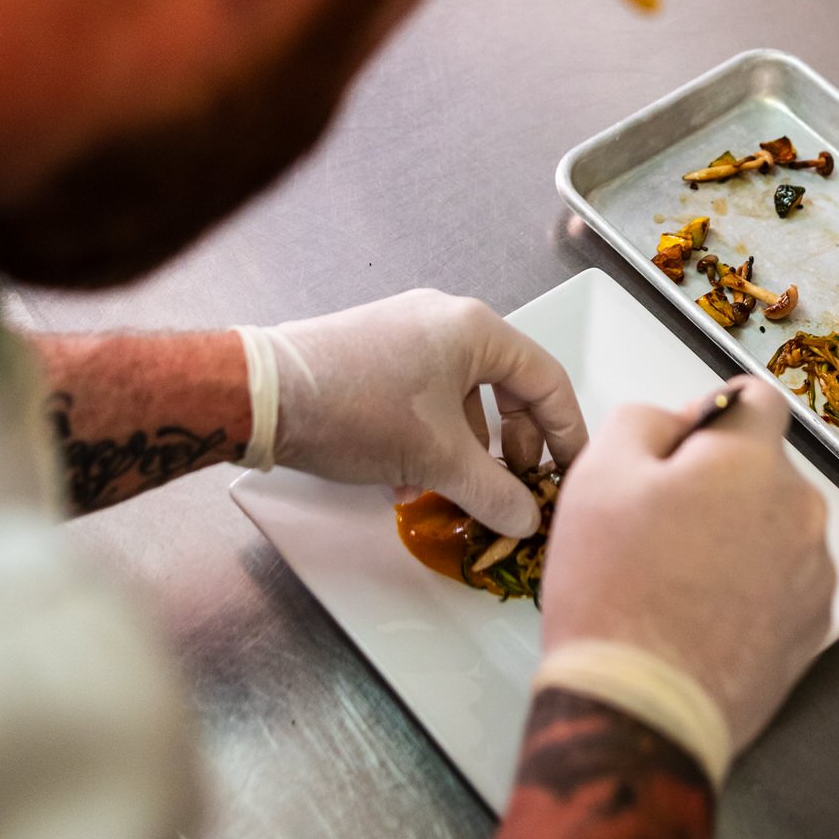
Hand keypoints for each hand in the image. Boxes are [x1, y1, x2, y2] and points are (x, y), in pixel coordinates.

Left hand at [266, 291, 587, 536]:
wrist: (266, 395)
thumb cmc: (358, 409)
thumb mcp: (436, 459)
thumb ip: (493, 491)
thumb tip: (526, 519)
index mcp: (475, 329)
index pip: (546, 379)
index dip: (566, 432)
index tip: (572, 472)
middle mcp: (446, 320)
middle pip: (506, 386)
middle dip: (514, 444)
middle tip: (516, 486)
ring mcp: (407, 332)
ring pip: (461, 396)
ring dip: (467, 448)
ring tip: (456, 492)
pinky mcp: (375, 352)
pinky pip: (425, 395)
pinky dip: (431, 437)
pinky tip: (408, 479)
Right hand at [540, 377, 833, 755]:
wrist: (640, 709)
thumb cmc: (615, 590)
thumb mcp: (599, 473)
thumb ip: (645, 420)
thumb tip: (679, 422)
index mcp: (751, 462)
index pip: (756, 400)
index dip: (712, 415)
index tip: (682, 446)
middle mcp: (801, 510)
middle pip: (761, 470)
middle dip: (717, 484)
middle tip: (658, 525)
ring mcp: (814, 574)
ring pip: (773, 526)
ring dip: (736, 536)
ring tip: (676, 579)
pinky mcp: (813, 629)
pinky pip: (782, 582)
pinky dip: (750, 587)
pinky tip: (701, 614)